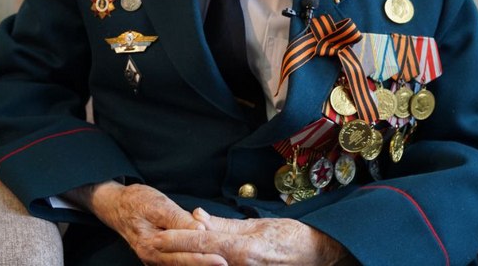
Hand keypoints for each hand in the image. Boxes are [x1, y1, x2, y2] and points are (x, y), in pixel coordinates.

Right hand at [64, 181, 227, 264]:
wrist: (117, 206)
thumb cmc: (137, 202)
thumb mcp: (158, 205)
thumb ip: (179, 219)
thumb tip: (200, 230)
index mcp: (151, 245)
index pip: (183, 256)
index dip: (204, 259)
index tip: (223, 260)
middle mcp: (152, 258)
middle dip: (205, 265)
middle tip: (227, 264)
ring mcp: (155, 260)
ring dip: (200, 264)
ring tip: (221, 263)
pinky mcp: (159, 258)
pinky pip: (177, 262)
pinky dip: (192, 261)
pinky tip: (206, 259)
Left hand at [150, 208, 355, 265]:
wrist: (319, 256)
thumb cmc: (292, 238)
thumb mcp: (257, 225)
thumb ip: (224, 224)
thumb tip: (197, 216)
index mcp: (242, 249)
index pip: (200, 241)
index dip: (177, 239)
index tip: (158, 237)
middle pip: (200, 261)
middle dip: (178, 255)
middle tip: (158, 245)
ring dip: (193, 261)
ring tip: (175, 253)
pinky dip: (209, 264)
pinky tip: (201, 260)